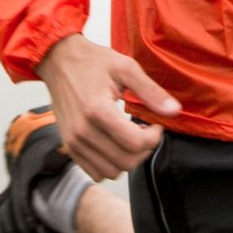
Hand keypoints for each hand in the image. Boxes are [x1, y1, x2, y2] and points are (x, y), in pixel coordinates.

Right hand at [36, 34, 180, 180]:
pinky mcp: (68, 146)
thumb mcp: (125, 68)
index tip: (155, 124)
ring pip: (111, 171)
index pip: (135, 144)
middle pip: (126, 162)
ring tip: (130, 137)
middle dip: (144, 150)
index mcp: (97, 110)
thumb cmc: (92, 61)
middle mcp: (82, 131)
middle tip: (145, 131)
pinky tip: (114, 144)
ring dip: (128, 159)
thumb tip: (174, 111)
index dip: (154, 138)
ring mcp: (73, 141)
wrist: (58, 60)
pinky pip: (95, 172)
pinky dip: (110, 164)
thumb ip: (150, 91)